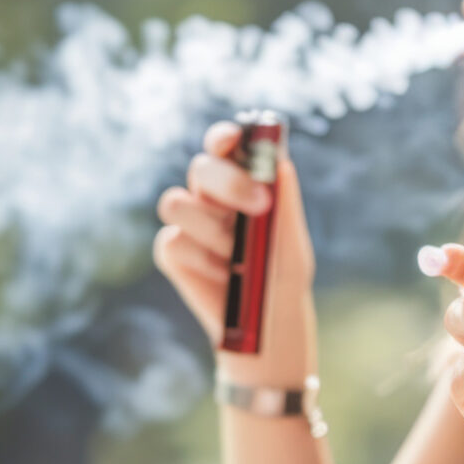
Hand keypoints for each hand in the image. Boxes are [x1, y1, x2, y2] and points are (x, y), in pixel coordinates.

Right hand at [153, 121, 317, 385]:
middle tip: (259, 204)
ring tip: (237, 256)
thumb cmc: (281, 277)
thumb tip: (281, 164)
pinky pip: (171, 240)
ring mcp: (188, 222)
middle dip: (228, 181)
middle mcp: (211, 196)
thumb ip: (286, 203)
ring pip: (176, 202)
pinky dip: (200, 260)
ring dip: (212, 229)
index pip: (225, 145)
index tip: (234, 138)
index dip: (224, 136)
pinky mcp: (171, 251)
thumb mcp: (292, 243)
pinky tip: (220, 276)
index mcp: (241, 182)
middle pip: (201, 167)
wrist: (264, 327)